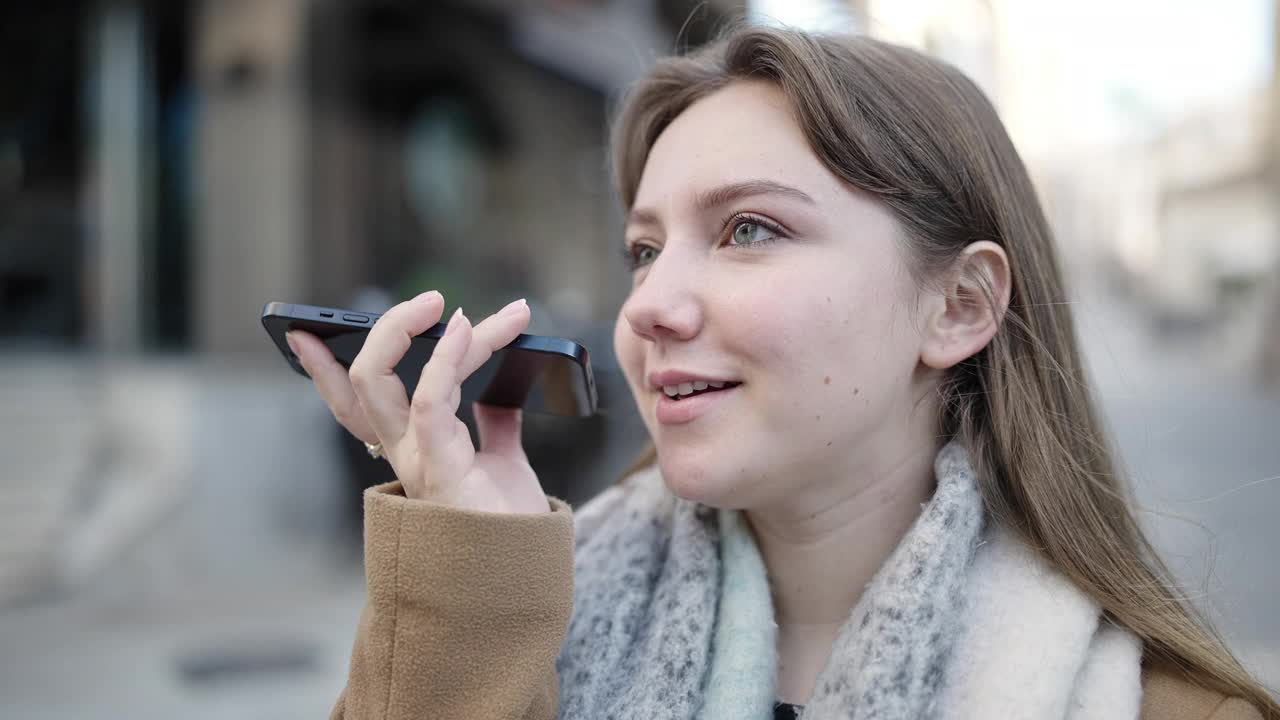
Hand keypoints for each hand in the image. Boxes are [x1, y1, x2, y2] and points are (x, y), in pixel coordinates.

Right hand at [286, 291, 548, 513]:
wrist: (526, 572)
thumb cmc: (508, 525)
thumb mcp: (499, 460)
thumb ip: (493, 425)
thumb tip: (503, 390)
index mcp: (410, 450)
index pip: (355, 404)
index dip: (325, 368)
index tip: (307, 330)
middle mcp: (402, 453)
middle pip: (359, 384)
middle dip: (379, 333)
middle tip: (428, 301)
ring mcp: (414, 460)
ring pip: (376, 382)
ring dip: (411, 331)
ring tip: (447, 305)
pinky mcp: (438, 467)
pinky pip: (426, 401)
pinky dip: (445, 358)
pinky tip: (467, 330)